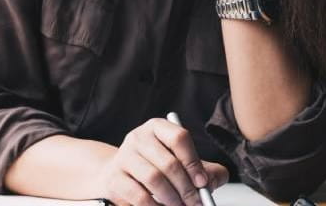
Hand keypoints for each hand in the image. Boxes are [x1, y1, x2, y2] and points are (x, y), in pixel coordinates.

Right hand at [94, 118, 228, 205]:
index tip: (202, 182)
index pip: (179, 138)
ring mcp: (124, 156)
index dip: (193, 162)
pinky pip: (139, 194)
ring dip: (172, 198)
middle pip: (168, 162)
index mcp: (158, 128)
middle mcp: (139, 137)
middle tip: (196, 203)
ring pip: (153, 178)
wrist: (120, 175)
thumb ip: (205, 171)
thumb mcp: (183, 164)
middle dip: (186, 188)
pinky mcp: (115, 176)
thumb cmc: (157, 168)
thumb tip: (210, 182)